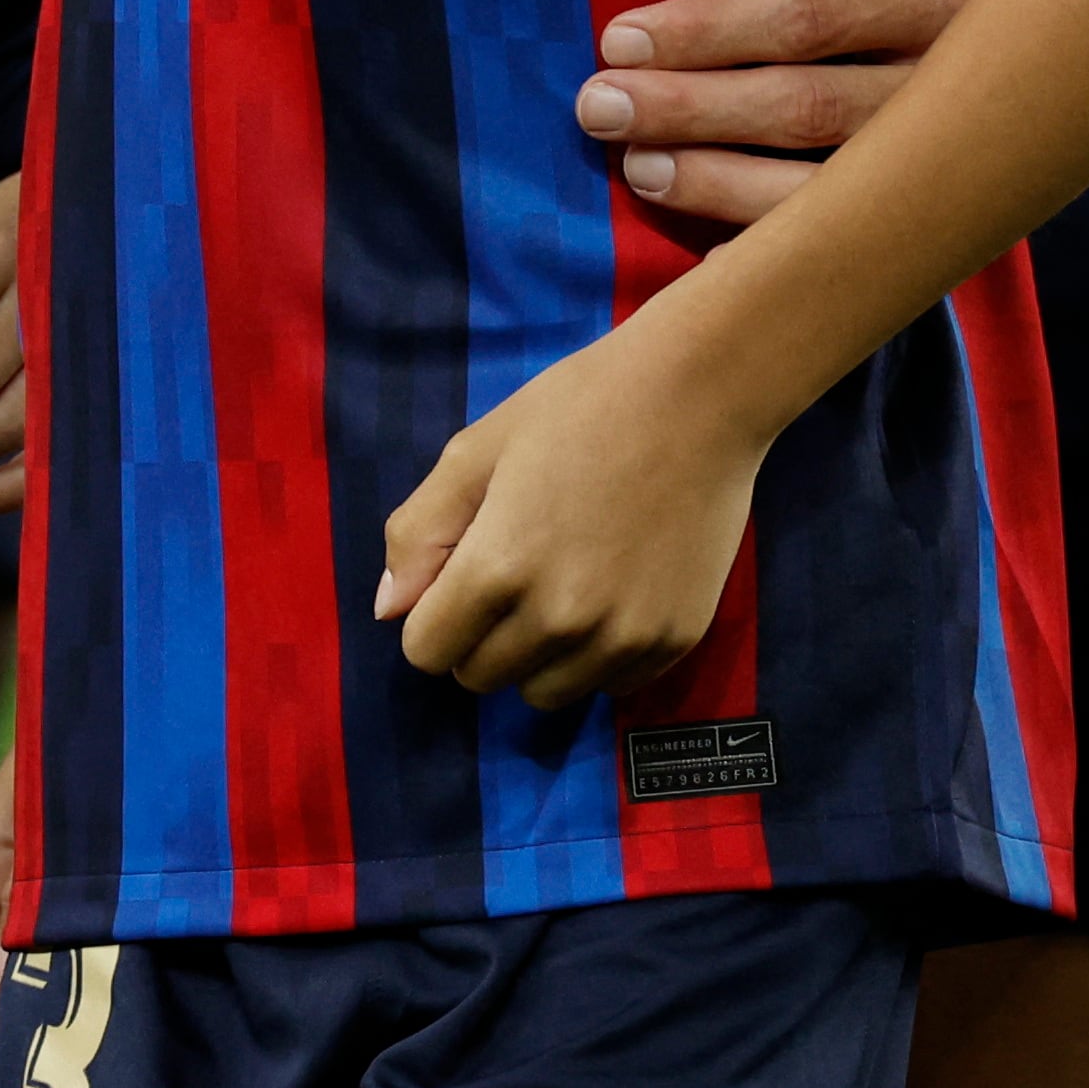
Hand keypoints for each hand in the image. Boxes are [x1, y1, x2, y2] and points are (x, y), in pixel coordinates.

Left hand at [377, 332, 763, 708]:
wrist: (700, 394)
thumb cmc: (579, 406)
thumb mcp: (477, 450)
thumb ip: (419, 533)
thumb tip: (388, 609)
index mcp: (499, 567)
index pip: (428, 651)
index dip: (432, 613)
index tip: (460, 574)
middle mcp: (559, 617)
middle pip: (480, 677)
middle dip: (479, 634)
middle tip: (514, 568)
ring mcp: (622, 636)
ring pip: (543, 693)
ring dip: (536, 654)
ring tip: (562, 582)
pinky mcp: (673, 641)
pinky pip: (608, 685)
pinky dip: (597, 655)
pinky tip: (612, 589)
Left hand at [573, 0, 1005, 222]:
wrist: (1040, 23)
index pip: (810, 18)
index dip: (709, 31)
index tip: (620, 37)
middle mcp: (952, 86)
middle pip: (805, 108)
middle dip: (692, 109)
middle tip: (599, 107)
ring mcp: (944, 160)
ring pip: (825, 189)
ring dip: (720, 184)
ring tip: (637, 169)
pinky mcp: (931, 209)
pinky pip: (849, 242)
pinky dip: (777, 254)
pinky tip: (710, 266)